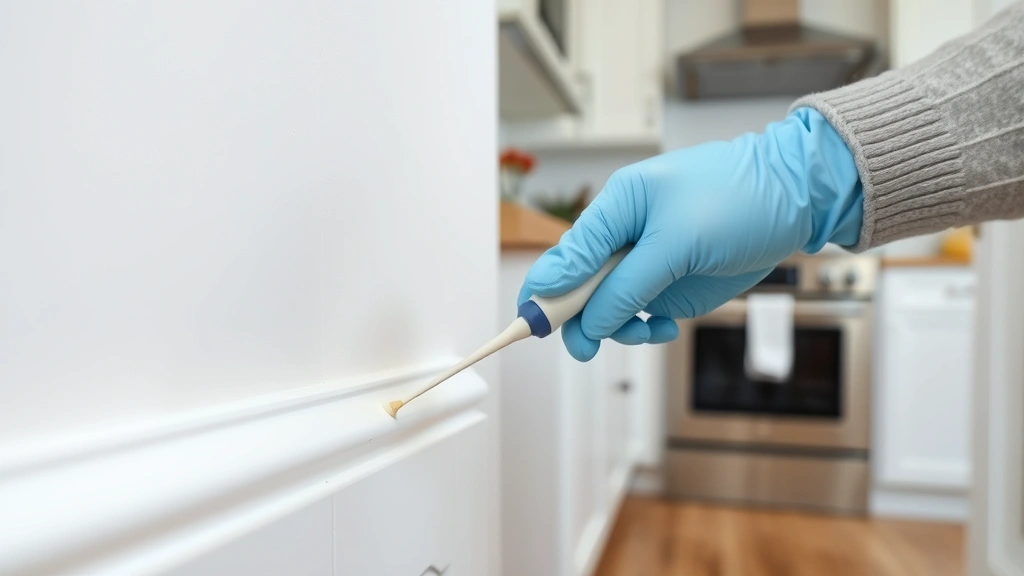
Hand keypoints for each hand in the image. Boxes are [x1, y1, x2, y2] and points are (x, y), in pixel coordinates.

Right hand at [518, 108, 862, 360]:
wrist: (795, 201)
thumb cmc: (738, 199)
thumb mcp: (676, 242)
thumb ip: (626, 284)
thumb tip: (585, 320)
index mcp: (615, 209)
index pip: (563, 256)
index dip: (541, 291)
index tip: (527, 323)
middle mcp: (624, 239)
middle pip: (578, 288)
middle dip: (578, 320)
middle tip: (585, 347)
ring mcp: (646, 265)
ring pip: (606, 310)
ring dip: (617, 328)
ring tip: (645, 330)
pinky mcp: (668, 288)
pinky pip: (638, 319)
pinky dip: (645, 331)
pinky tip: (666, 327)